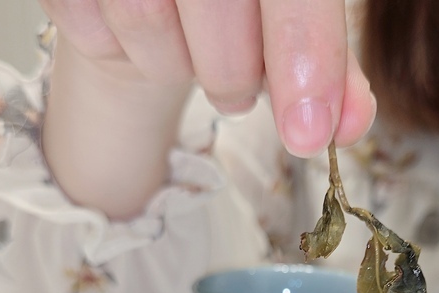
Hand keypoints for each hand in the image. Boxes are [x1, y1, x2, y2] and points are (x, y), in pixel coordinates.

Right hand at [38, 0, 375, 157]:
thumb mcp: (291, 5)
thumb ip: (327, 62)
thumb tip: (348, 124)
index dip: (307, 57)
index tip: (309, 133)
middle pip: (215, 8)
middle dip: (234, 75)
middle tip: (239, 86)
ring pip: (146, 22)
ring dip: (175, 66)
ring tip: (187, 46)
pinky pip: (90, 28)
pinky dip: (118, 50)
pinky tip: (136, 30)